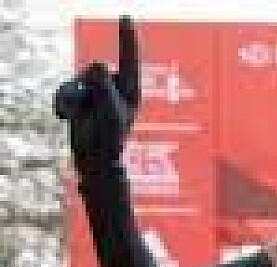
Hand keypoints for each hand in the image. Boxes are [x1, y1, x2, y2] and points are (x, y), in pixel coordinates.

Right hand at [56, 16, 139, 169]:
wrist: (94, 157)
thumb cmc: (108, 137)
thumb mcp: (109, 111)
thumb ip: (104, 86)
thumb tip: (100, 64)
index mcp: (130, 89)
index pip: (129, 58)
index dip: (126, 36)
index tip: (125, 15)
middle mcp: (114, 87)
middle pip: (94, 69)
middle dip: (88, 86)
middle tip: (95, 108)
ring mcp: (96, 91)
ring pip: (77, 79)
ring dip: (74, 98)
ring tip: (80, 116)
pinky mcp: (80, 97)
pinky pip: (65, 90)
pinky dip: (63, 103)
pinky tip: (66, 118)